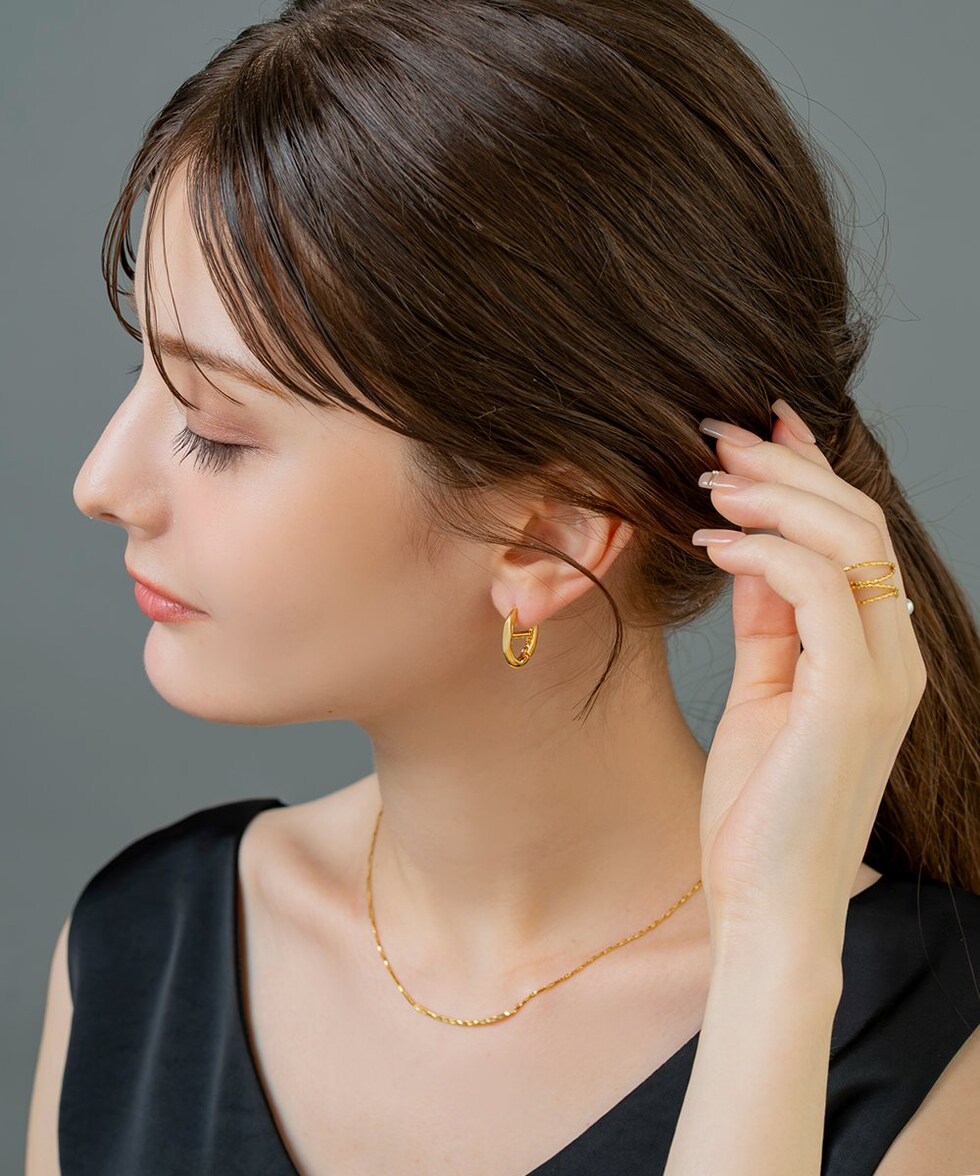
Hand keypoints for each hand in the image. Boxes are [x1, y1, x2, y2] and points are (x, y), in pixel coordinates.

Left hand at [691, 400, 927, 958]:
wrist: (765, 901)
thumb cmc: (759, 805)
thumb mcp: (764, 690)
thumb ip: (769, 618)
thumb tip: (747, 546)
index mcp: (875, 651)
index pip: (856, 536)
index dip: (809, 472)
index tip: (758, 430)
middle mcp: (893, 654)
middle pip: (858, 521)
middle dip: (787, 466)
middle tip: (721, 438)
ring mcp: (881, 674)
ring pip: (850, 540)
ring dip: (774, 496)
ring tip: (707, 481)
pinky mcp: (852, 696)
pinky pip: (819, 589)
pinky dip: (764, 552)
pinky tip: (711, 544)